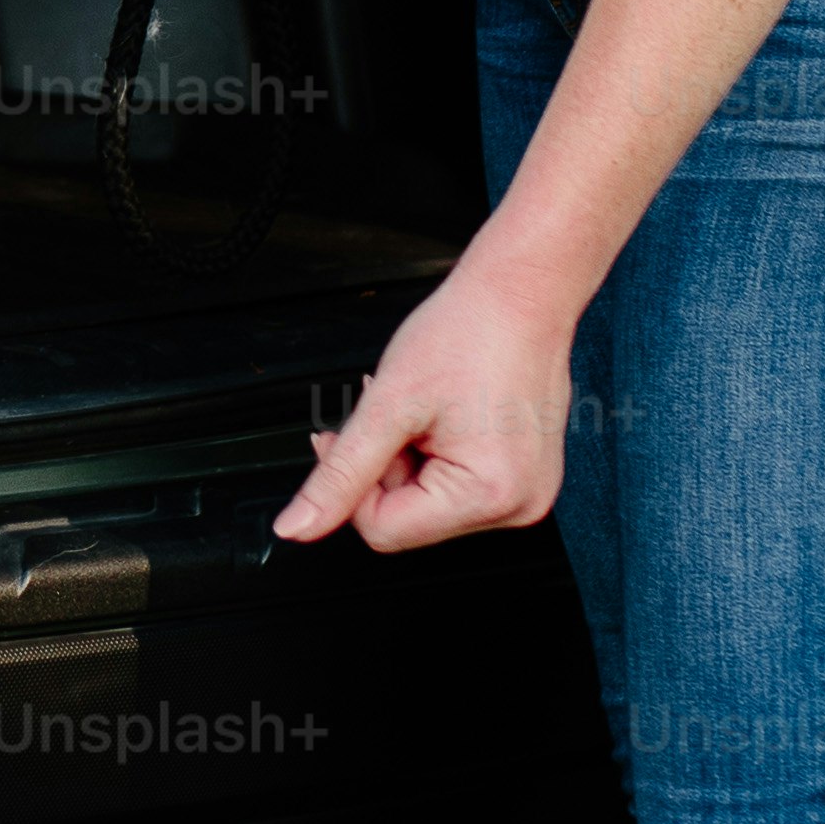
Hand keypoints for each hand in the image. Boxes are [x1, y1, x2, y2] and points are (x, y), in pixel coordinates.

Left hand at [273, 263, 579, 549]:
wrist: (522, 293)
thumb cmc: (470, 332)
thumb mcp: (388, 405)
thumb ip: (339, 474)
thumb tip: (298, 527)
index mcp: (489, 496)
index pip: (383, 530)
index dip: (353, 486)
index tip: (348, 438)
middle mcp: (517, 506)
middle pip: (408, 519)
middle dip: (385, 468)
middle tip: (393, 415)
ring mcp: (526, 493)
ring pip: (428, 503)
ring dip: (409, 459)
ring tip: (423, 410)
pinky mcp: (525, 476)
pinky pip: (456, 485)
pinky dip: (435, 454)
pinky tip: (440, 417)